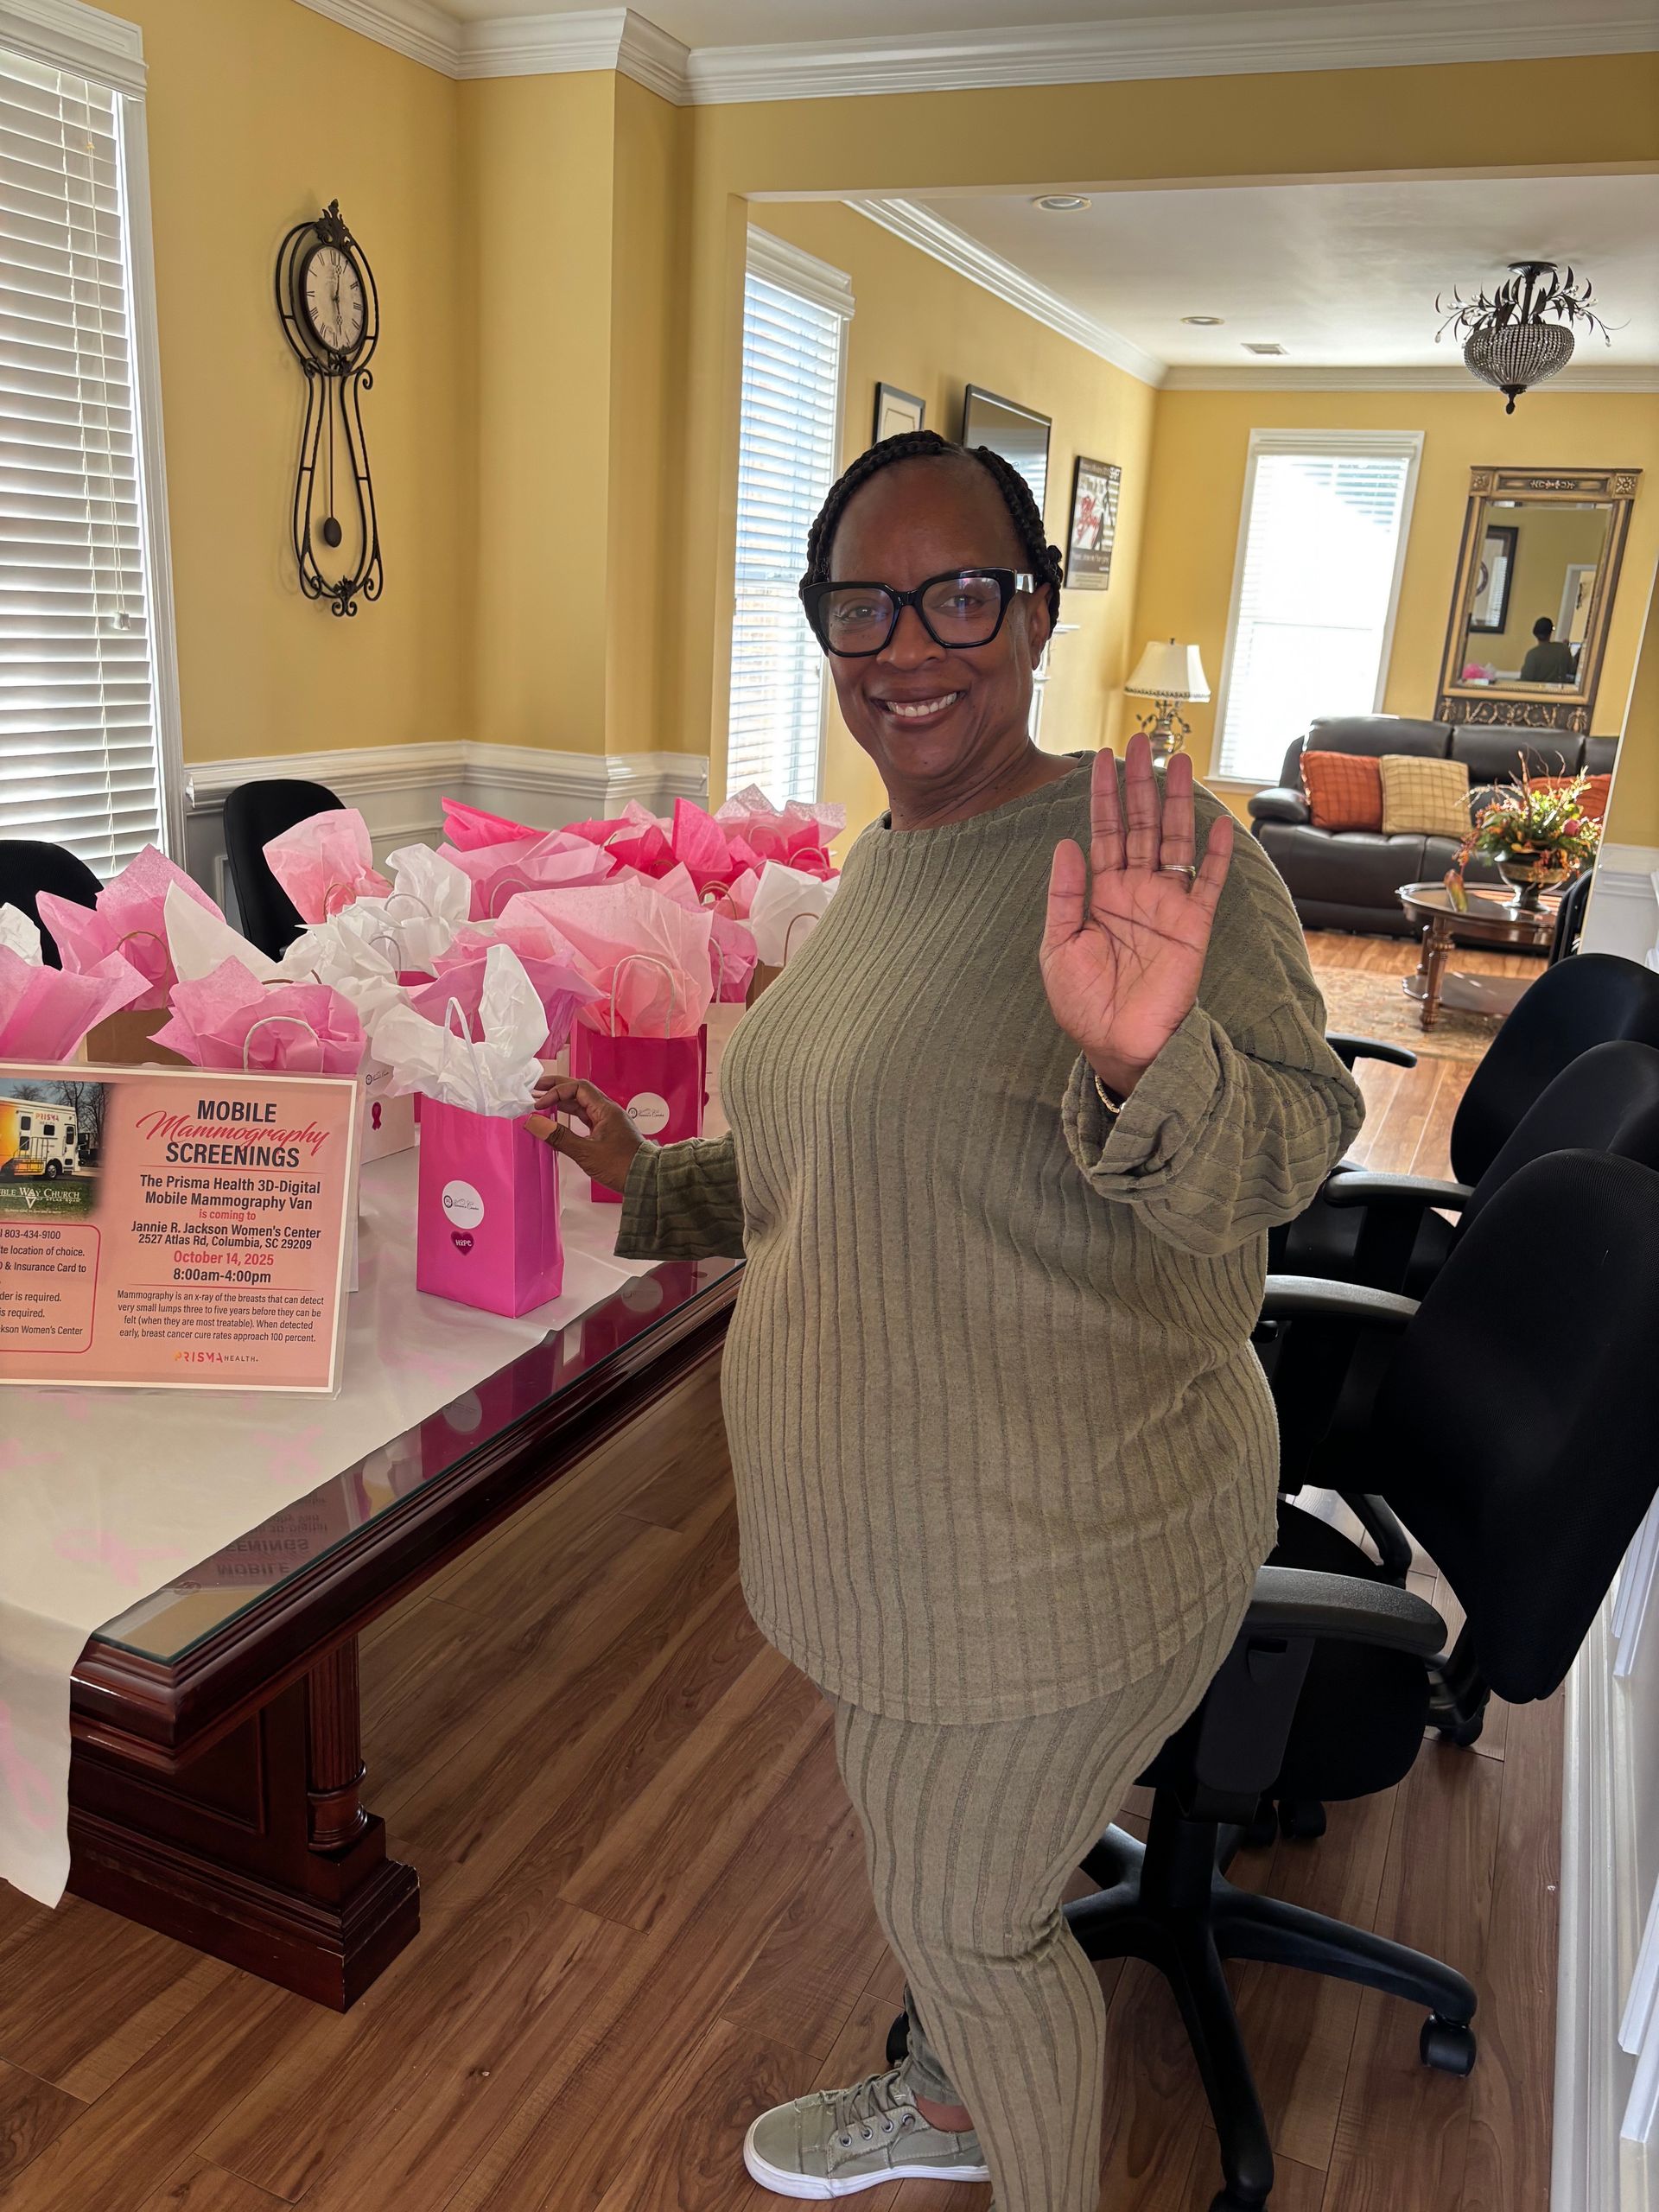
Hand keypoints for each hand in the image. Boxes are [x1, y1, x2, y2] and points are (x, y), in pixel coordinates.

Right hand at [527, 1075, 642, 1195]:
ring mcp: (607, 1121)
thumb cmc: (621, 1166)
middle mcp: (607, 1111)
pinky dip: (569, 1116)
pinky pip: (585, 1117)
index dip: (556, 1092)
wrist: (646, 1180)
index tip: (539, 1104)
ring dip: (562, 1102)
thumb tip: (533, 1122)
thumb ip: (559, 1137)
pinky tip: (557, 1120)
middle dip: (557, 1089)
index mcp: (606, 1109)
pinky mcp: (606, 1133)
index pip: (577, 1088)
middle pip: (579, 1091)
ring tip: (542, 1103)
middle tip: (535, 1089)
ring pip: (581, 1104)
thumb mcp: (586, 1153)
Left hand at [1040, 734, 1232, 1097]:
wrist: (1117, 1044)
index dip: (1102, 794)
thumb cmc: (1083, 1003)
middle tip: (1142, 740)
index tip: (1100, 757)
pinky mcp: (1193, 925)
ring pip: (1174, 841)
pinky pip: (1207, 883)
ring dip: (1177, 801)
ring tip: (1177, 762)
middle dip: (1140, 783)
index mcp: (1101, 893)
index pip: (1103, 831)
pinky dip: (1214, 854)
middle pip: (1141, 824)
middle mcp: (1136, 891)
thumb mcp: (1059, 946)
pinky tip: (1217, 823)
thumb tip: (1065, 844)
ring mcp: (1167, 905)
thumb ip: (1064, 895)